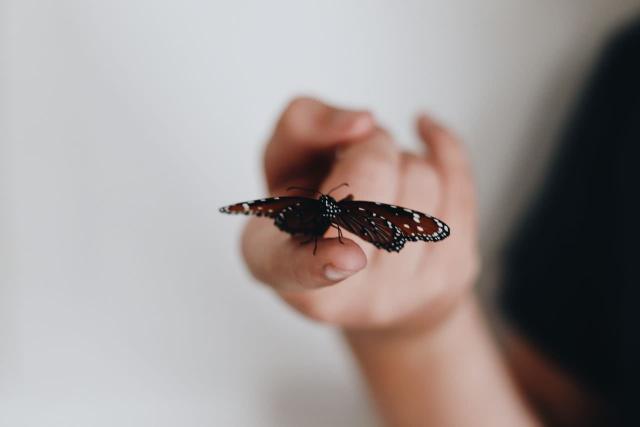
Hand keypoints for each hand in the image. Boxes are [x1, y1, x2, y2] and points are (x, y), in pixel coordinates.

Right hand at [241, 97, 478, 331]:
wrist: (365, 273)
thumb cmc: (315, 211)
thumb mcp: (282, 162)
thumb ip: (302, 126)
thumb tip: (363, 123)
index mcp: (280, 265)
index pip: (298, 267)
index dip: (322, 262)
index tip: (347, 258)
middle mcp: (343, 294)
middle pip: (373, 175)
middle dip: (369, 145)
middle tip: (355, 156)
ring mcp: (403, 292)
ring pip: (420, 176)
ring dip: (401, 159)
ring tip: (381, 180)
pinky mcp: (452, 274)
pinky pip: (461, 182)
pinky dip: (443, 145)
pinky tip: (426, 134)